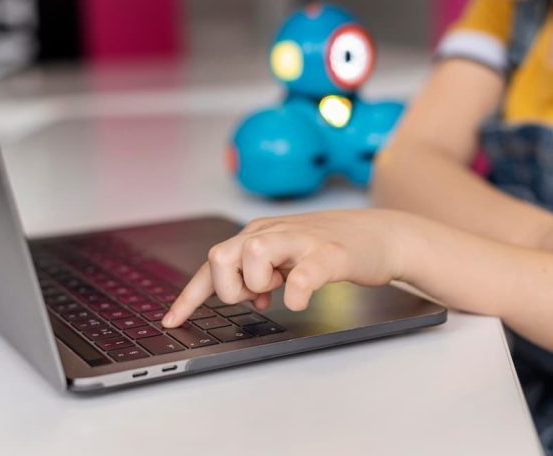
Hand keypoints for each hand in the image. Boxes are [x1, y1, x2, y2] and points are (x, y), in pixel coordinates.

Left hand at [162, 209, 410, 327]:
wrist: (381, 236)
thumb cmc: (332, 248)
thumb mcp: (288, 258)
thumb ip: (263, 272)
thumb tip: (248, 296)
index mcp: (259, 235)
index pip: (213, 264)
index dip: (190, 295)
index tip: (171, 321)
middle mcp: (274, 232)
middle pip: (221, 254)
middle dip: (229, 286)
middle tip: (257, 295)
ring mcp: (302, 240)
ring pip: (253, 253)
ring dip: (257, 282)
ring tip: (279, 288)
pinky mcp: (331, 253)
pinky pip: (304, 273)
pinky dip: (296, 292)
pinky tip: (299, 299)